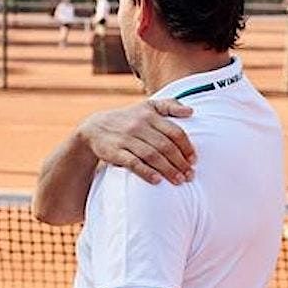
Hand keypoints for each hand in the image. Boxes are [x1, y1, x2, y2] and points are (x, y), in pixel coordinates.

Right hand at [76, 99, 195, 184]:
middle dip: (180, 162)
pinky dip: (146, 172)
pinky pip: (133, 163)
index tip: (194, 160)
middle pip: (165, 146)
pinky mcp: (115, 152)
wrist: (94, 128)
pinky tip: (157, 181)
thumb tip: (191, 112)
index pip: (174, 132)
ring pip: (152, 156)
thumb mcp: (147, 106)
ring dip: (168, 170)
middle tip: (190, 175)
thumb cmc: (128, 119)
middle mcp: (138, 125)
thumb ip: (170, 106)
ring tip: (179, 180)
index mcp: (150, 114)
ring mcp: (126, 139)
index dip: (187, 147)